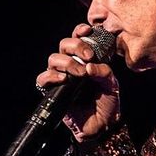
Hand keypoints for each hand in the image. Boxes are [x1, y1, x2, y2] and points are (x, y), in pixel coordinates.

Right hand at [35, 24, 120, 143]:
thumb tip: (90, 66)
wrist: (102, 125)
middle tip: (88, 56)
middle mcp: (71, 65)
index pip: (78, 38)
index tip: (88, 30)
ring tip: (81, 73)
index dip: (79, 31)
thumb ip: (105, 72)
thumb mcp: (112, 85)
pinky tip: (64, 79)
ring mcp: (61, 77)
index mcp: (85, 59)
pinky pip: (43, 79)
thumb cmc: (107, 103)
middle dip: (76, 46)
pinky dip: (51, 76)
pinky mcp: (52, 91)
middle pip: (63, 44)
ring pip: (53, 58)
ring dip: (67, 62)